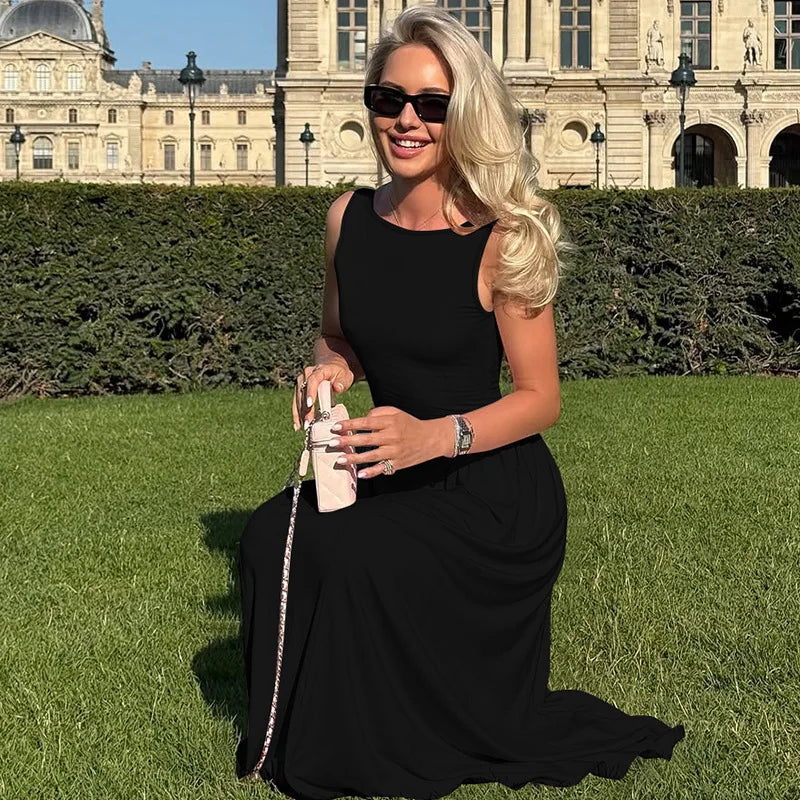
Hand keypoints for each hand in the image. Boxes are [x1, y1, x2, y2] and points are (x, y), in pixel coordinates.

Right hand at [293, 361, 353, 430]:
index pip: (313, 381)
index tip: (310, 404)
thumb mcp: (345, 375)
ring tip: (303, 427)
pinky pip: (296, 402)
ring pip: (298, 399)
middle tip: (308, 423)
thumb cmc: (340, 373)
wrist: (331, 366)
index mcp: (319, 370)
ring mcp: (301, 382)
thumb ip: (342, 382)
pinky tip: (297, 426)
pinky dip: (297, 414)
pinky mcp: (299, 389)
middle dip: (305, 409)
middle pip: (303, 392)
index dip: (310, 392)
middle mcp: (307, 374)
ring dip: (300, 413)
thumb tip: (337, 388)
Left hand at [327, 406, 451, 478]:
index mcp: (390, 422)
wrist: (432, 438)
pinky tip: (360, 474)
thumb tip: (362, 419)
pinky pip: (382, 469)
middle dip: (347, 441)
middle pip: (366, 439)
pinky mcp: (398, 463)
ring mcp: (395, 452)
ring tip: (340, 459)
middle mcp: (392, 437)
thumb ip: (378, 412)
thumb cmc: (410, 424)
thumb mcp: (396, 412)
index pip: (366, 422)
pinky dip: (372, 472)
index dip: (350, 424)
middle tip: (332, 442)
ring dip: (354, 458)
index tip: (336, 427)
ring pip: (371, 456)